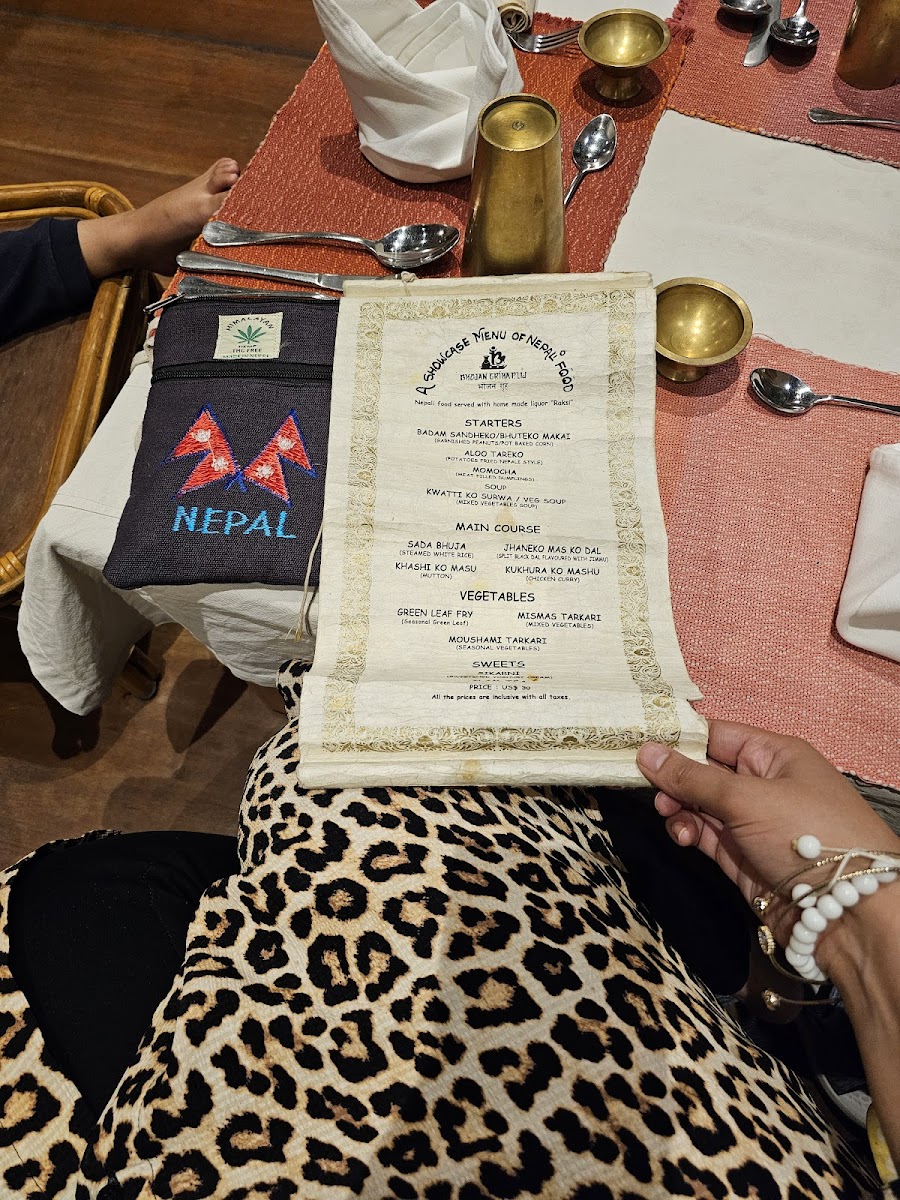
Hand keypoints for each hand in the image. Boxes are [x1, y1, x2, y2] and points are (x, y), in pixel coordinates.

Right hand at [636, 720, 899, 936]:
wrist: (846, 913)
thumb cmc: (810, 837)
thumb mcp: (747, 798)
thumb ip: (692, 778)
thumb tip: (646, 752)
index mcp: (774, 755)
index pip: (717, 734)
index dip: (679, 737)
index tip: (639, 742)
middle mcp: (762, 784)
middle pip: (703, 769)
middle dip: (674, 776)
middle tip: (649, 786)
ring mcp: (750, 822)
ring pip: (698, 804)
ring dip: (677, 807)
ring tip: (670, 815)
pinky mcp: (740, 856)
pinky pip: (703, 834)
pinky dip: (686, 832)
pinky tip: (681, 836)